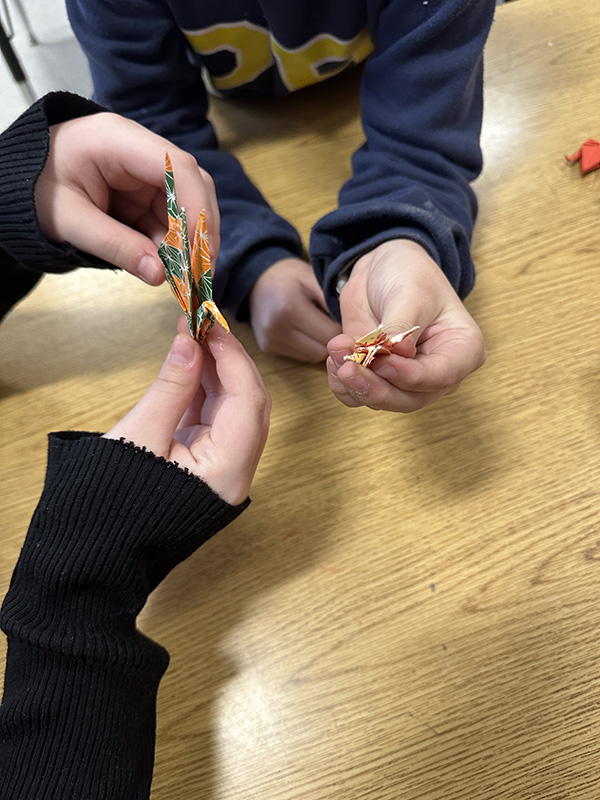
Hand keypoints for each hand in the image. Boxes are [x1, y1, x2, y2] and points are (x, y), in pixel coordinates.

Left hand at [35, 113, 219, 285]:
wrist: (13, 185)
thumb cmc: (33, 191)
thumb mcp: (70, 221)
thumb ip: (115, 245)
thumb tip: (160, 275)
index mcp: (117, 140)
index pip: (177, 167)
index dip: (196, 209)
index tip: (201, 251)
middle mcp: (138, 150)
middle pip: (191, 185)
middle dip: (200, 230)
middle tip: (202, 273)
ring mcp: (142, 172)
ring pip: (185, 205)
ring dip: (188, 243)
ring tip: (183, 278)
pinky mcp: (142, 193)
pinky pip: (169, 219)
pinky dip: (173, 246)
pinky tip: (169, 267)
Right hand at [103, 324, 269, 504]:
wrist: (96, 545)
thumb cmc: (111, 501)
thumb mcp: (140, 435)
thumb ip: (171, 386)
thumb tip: (190, 343)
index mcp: (227, 472)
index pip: (248, 401)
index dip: (233, 357)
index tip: (211, 325)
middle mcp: (235, 471)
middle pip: (249, 402)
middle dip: (229, 360)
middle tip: (203, 324)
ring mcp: (222, 466)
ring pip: (233, 408)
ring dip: (215, 371)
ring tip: (192, 335)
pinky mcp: (205, 461)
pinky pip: (214, 418)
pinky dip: (203, 388)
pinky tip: (189, 363)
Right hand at [249, 257, 340, 361]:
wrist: (256, 280)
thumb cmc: (290, 276)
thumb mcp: (313, 278)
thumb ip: (332, 300)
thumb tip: (353, 324)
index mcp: (289, 308)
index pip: (330, 334)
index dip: (342, 328)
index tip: (345, 318)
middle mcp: (276, 329)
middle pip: (322, 350)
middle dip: (333, 339)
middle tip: (334, 322)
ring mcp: (271, 341)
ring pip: (313, 357)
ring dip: (322, 345)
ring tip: (319, 325)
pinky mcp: (268, 349)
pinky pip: (301, 357)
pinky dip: (309, 347)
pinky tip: (307, 331)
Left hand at [327, 240, 485, 411]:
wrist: (382, 269)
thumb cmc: (409, 275)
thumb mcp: (410, 292)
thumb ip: (402, 327)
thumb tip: (397, 355)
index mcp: (462, 351)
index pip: (440, 376)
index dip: (409, 376)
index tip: (382, 362)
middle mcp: (436, 374)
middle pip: (408, 399)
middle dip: (374, 387)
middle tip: (348, 367)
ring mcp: (405, 381)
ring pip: (380, 401)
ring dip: (352, 382)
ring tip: (337, 348)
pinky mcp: (376, 379)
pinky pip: (357, 396)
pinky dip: (342, 384)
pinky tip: (334, 358)